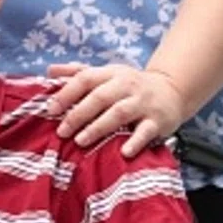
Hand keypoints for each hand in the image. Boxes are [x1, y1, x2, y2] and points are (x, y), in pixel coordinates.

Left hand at [45, 64, 187, 156]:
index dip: (67, 93)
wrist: (172, 90)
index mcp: (110, 73)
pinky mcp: (157, 120)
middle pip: (100, 97)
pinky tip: (123, 152)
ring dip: (98, 127)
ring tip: (80, 141)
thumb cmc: (129, 85)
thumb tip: (50, 71)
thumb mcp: (107, 74)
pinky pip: (145, 131)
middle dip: (78, 114)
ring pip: (119, 113)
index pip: (85, 79)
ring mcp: (142, 103)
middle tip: (62, 131)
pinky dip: (135, 141)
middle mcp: (126, 85)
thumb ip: (78, 73)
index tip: (51, 109)